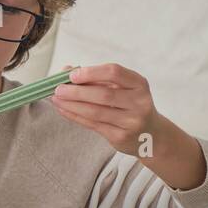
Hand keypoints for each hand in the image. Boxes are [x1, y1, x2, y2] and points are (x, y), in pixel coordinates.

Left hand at [51, 62, 207, 188]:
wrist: (151, 135)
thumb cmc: (130, 105)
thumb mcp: (122, 89)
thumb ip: (96, 79)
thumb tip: (65, 71)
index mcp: (139, 84)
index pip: (114, 72)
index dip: (91, 72)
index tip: (73, 74)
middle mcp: (138, 102)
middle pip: (103, 94)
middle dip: (76, 91)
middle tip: (57, 89)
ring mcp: (131, 121)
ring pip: (95, 111)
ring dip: (72, 105)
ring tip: (56, 99)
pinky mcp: (121, 137)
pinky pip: (93, 124)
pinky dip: (75, 116)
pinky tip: (63, 110)